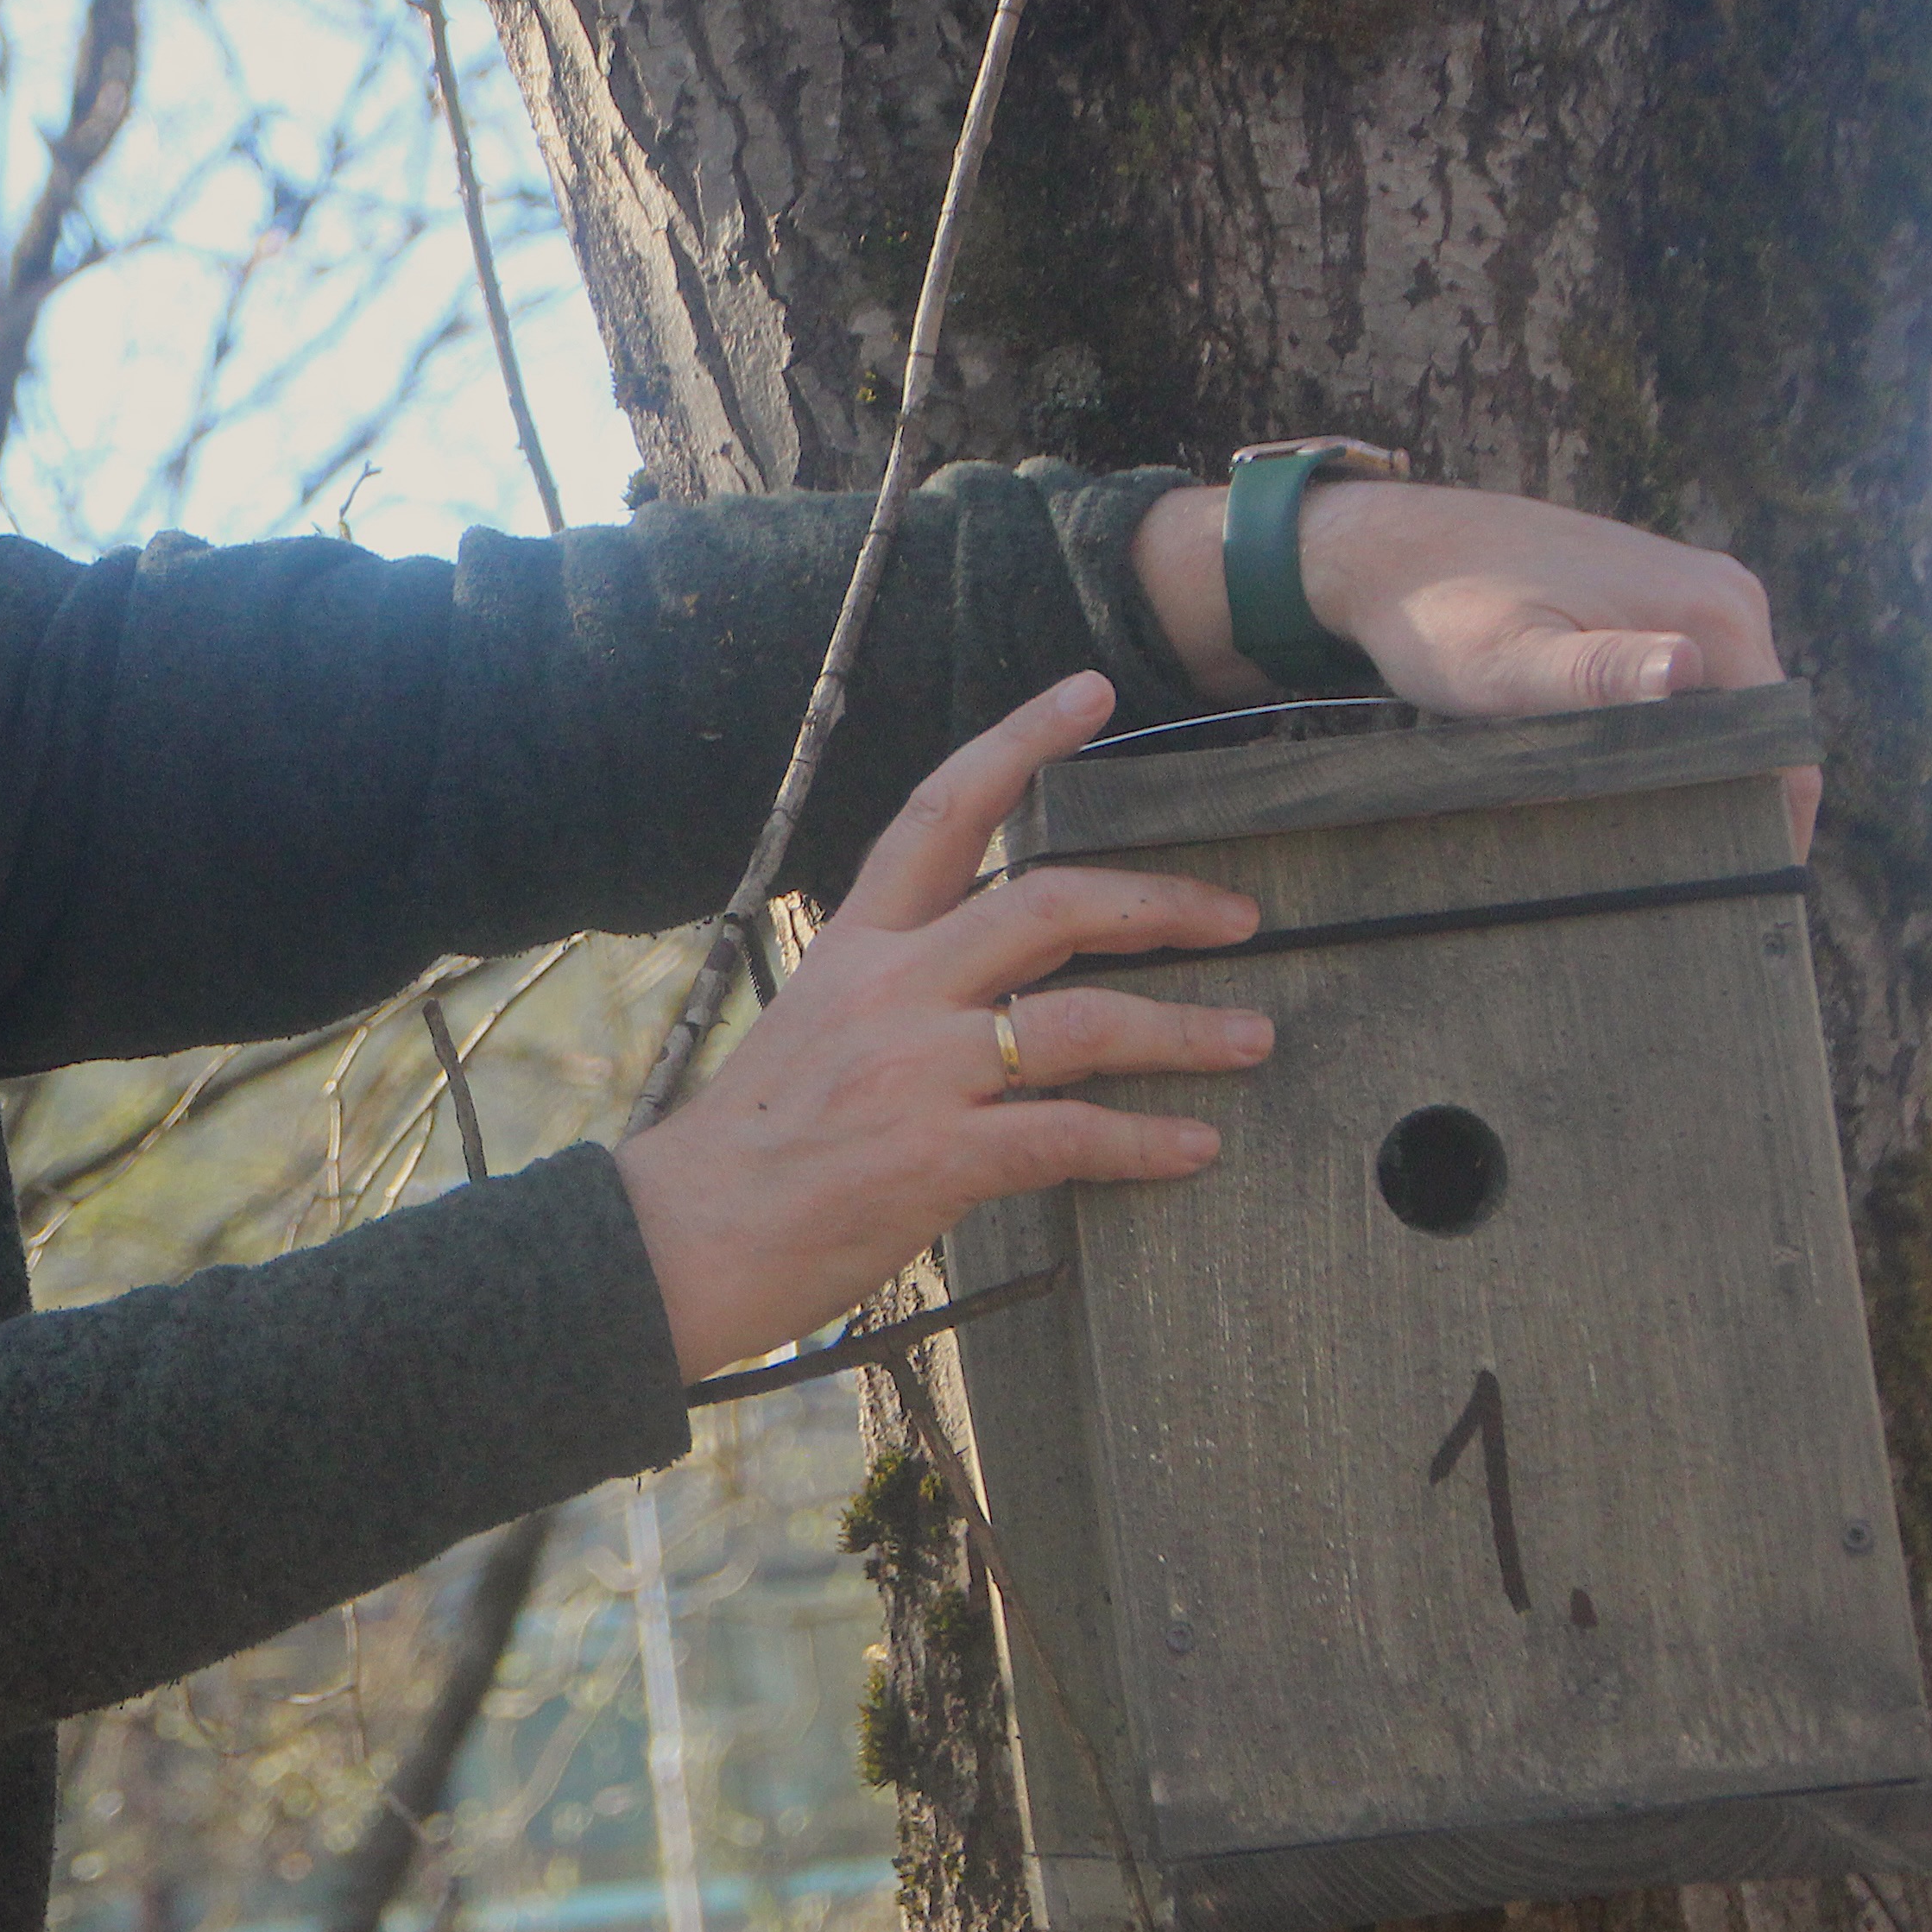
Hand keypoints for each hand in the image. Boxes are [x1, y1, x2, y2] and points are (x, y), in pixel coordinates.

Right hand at [612, 673, 1270, 1384]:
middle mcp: (890, 988)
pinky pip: (1070, 1134)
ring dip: (1184, 1028)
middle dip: (1158, 902)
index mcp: (855, 945)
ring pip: (1082, 1018)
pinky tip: (1193, 1147)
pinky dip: (1145, 1141)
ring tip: (1251, 1037)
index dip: (1019, 742)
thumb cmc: (746, 1145)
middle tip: (1237, 914)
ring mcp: (917, 1069)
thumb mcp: (812, 1026)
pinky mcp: (939, 1155)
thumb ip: (896, 991)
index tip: (1089, 695)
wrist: (681, 1237)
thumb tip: (989, 990)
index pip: (941, 812)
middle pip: (1046, 903)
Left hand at [1134, 480, 1813, 850]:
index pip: (1782, 747)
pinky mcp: (1651, 600)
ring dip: (1685, 768)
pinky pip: (1681, 686)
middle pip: (1757, 731)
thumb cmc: (1438, 613)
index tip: (1727, 887)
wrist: (1388, 550)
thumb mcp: (1509, 663)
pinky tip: (1609, 772)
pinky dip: (1657, 734)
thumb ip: (1594, 676)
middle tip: (1669, 870)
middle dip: (1722, 798)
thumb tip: (1686, 670)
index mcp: (1713, 612)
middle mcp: (1723, 595)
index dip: (1765, 825)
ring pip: (1718, 713)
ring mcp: (1689, 592)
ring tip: (1637, 830)